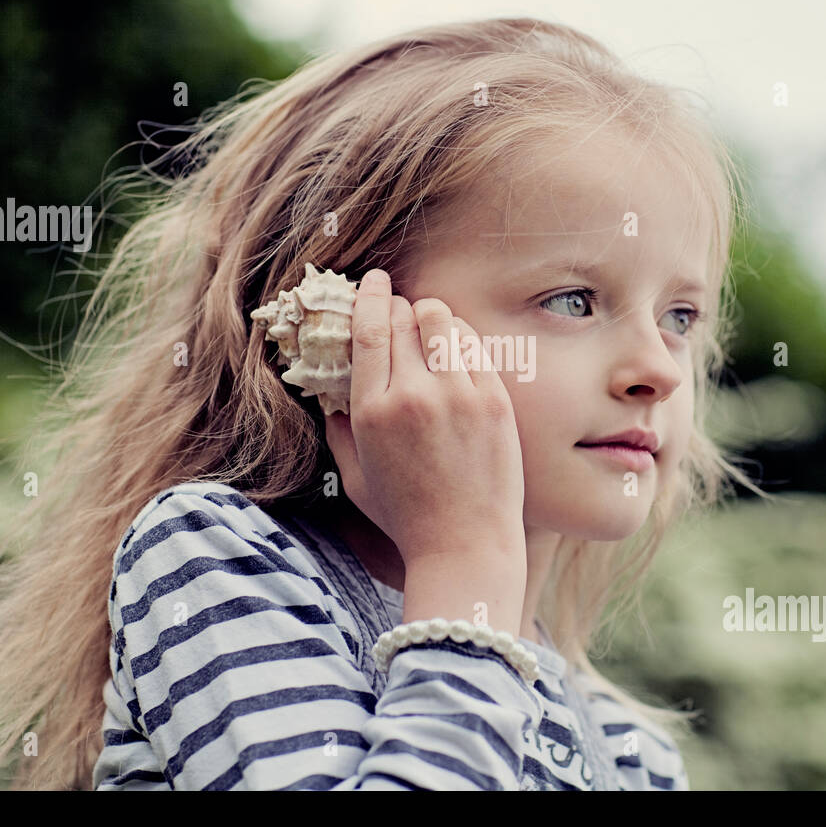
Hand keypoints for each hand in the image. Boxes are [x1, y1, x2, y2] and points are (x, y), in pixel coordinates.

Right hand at [321, 269, 526, 567]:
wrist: (466, 545)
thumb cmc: (405, 517)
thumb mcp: (354, 477)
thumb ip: (338, 429)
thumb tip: (330, 389)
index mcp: (373, 413)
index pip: (368, 330)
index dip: (370, 296)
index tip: (373, 281)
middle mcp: (414, 396)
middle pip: (403, 318)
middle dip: (398, 306)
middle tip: (399, 310)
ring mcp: (459, 396)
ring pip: (443, 319)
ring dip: (432, 315)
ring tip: (430, 328)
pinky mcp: (495, 400)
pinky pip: (475, 345)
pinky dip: (461, 339)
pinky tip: (457, 350)